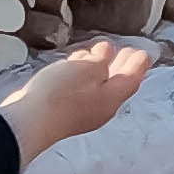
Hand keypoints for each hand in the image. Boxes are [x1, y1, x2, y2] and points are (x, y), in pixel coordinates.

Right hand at [0, 38, 155, 163]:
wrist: (28, 121)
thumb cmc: (60, 94)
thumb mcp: (86, 68)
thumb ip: (100, 60)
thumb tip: (105, 54)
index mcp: (111, 98)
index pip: (131, 79)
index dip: (138, 64)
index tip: (144, 53)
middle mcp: (100, 108)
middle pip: (116, 84)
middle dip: (122, 66)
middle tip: (129, 52)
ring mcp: (81, 112)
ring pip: (98, 86)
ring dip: (102, 69)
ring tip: (103, 53)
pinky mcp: (64, 111)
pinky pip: (81, 90)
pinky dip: (84, 75)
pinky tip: (76, 66)